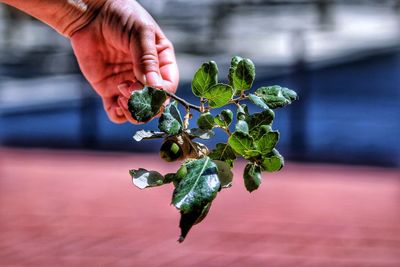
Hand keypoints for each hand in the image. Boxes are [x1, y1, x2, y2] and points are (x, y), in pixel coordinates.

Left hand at [70, 0, 178, 122]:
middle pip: (155, 104)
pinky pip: (117, 113)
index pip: (168, 87)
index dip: (161, 94)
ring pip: (138, 113)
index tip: (147, 89)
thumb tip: (155, 87)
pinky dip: (118, 115)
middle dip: (145, 105)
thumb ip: (147, 59)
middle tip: (129, 92)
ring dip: (133, 112)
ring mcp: (129, 85)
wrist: (91, 14)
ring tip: (121, 97)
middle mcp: (148, 77)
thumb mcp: (140, 33)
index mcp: (161, 63)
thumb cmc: (121, 17)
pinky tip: (115, 104)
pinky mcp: (110, 90)